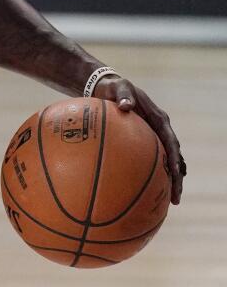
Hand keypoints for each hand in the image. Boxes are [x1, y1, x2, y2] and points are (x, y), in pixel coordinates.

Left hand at [92, 75, 185, 203]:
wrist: (109, 87)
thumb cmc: (114, 87)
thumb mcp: (119, 87)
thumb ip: (123, 95)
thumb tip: (126, 106)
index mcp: (158, 118)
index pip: (170, 141)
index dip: (174, 157)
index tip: (175, 173)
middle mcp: (160, 128)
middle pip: (174, 156)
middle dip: (177, 177)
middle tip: (176, 197)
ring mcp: (154, 135)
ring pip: (167, 161)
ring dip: (171, 180)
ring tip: (171, 200)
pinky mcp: (144, 140)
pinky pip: (153, 160)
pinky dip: (156, 174)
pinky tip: (152, 190)